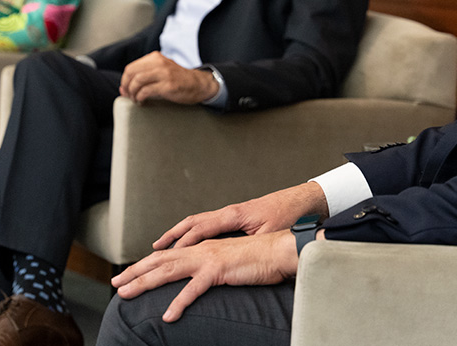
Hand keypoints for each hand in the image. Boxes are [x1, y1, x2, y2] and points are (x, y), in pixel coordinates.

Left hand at [112, 230, 299, 321]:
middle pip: (161, 261)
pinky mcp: (219, 270)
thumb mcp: (230, 263)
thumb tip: (199, 281)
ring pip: (168, 271)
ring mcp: (209, 259)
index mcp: (204, 248)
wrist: (280, 250)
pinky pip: (194, 289)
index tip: (129, 274)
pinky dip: (179, 303)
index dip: (146, 264)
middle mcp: (202, 250)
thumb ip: (212, 270)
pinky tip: (168, 316)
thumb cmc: (260, 259)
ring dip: (144, 283)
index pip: (168, 255)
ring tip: (126, 294)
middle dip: (135, 272)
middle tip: (116, 283)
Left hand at [119, 52, 217, 104]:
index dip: (125, 80)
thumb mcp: (160, 72)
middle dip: (126, 87)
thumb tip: (122, 89)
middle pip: (132, 73)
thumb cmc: (178, 80)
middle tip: (128, 96)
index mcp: (156, 58)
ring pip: (137, 81)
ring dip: (132, 93)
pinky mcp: (168, 85)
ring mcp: (164, 73)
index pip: (131, 67)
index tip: (126, 90)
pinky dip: (140, 98)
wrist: (198, 84)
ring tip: (135, 100)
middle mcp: (159, 63)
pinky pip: (146, 91)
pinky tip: (142, 102)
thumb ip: (143, 77)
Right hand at [154, 182, 327, 250]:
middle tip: (154, 248)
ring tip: (162, 245)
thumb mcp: (270, 231)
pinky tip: (188, 242)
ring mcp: (232, 213)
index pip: (202, 227)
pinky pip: (208, 224)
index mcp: (235, 214)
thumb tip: (237, 255)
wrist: (302, 201)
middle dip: (172, 235)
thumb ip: (251, 241)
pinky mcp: (236, 217)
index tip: (167, 252)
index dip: (183, 240)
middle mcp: (230, 211)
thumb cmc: (289, 215)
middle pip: (193, 222)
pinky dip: (192, 232)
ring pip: (198, 221)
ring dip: (179, 233)